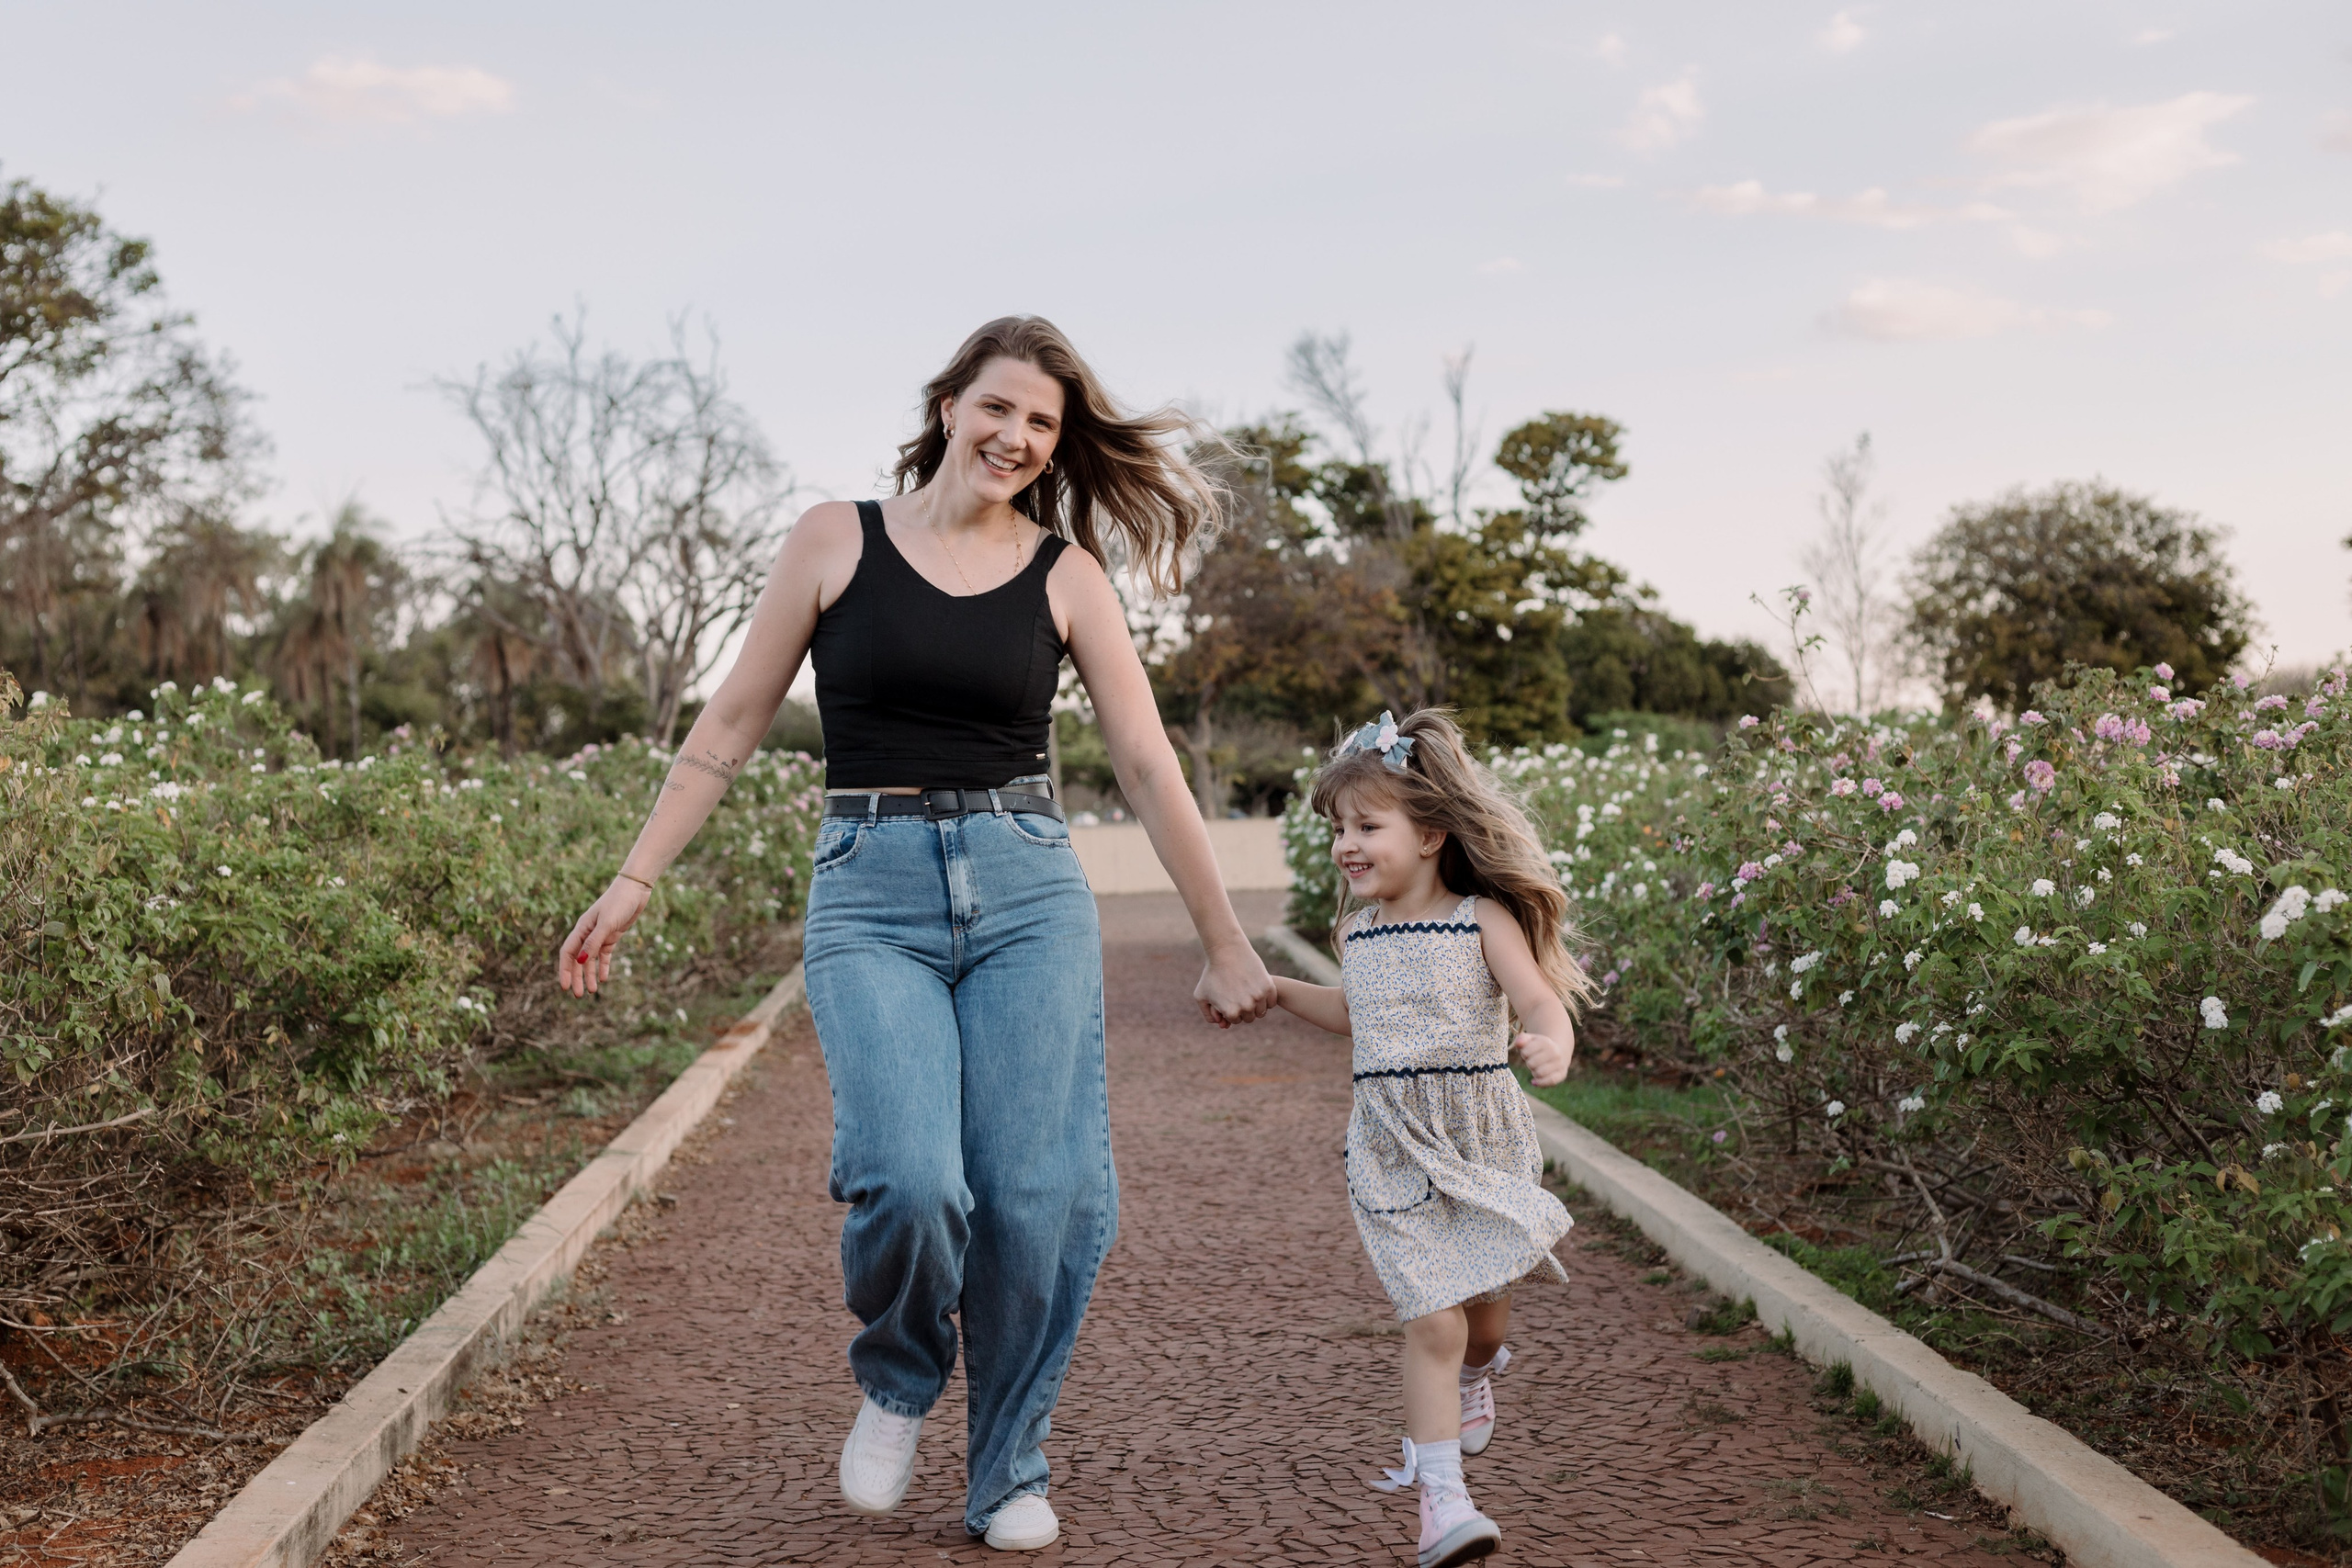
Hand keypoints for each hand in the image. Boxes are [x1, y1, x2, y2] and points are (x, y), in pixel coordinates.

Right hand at [557, 877, 653, 996]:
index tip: (564, 986)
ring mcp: (600, 935)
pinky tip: (603, 978)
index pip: (568, 953)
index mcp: (581, 928)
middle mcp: (588, 933)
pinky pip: (604, 955)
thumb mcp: (607, 923)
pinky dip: (603, 966)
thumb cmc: (619, 902)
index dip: (564, 970)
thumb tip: (582, 961)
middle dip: (577, 977)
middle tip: (579, 995)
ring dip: (590, 975)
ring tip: (592, 991)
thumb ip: (594, 942)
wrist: (635, 890)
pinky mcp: (612, 936)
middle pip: (578, 959)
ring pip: (591, 960)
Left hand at [1194, 945, 1277, 1028]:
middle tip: (1240, 996)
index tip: (1230, 999)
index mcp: (1231, 1012)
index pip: (1236, 1021)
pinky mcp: (1268, 987)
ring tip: (1248, 993)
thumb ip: (1208, 1014)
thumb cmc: (1212, 973)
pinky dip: (1267, 999)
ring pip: (1261, 1011)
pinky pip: (1272, 1002)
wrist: (1226, 951)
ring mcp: (1259, 997)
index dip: (1232, 1011)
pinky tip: (1258, 990)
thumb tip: (1221, 1024)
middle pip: (1250, 1018)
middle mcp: (1246, 1007)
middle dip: (1244, 1009)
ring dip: (1257, 1006)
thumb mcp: (1201, 995)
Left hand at [1512, 1029, 1571, 1086]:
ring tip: (1537, 1068)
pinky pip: (1550, 1081)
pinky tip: (1534, 1081)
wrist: (1558, 1052)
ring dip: (1534, 1072)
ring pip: (1539, 1073)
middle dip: (1529, 1064)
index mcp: (1546, 1042)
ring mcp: (1560, 1063)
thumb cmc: (1539, 1047)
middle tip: (1533, 1061)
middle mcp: (1555, 1052)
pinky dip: (1540, 1083)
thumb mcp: (1530, 1040)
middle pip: (1531, 1064)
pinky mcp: (1562, 1074)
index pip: (1526, 1052)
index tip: (1528, 1052)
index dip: (1524, 1054)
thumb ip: (1522, 1039)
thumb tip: (1518, 1043)